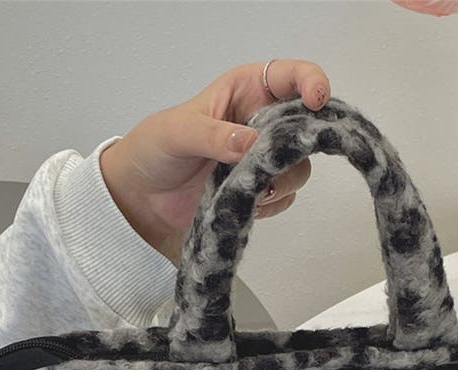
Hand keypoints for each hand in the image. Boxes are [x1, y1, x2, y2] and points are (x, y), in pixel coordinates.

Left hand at [98, 60, 331, 262]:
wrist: (142, 198)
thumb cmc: (155, 149)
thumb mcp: (177, 132)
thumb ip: (213, 135)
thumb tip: (250, 143)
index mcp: (246, 90)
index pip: (292, 76)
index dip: (311, 84)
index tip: (315, 101)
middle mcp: (262, 122)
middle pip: (306, 127)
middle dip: (296, 145)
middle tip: (270, 162)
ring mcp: (263, 158)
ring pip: (299, 167)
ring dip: (280, 180)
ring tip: (246, 187)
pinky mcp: (260, 190)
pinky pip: (284, 197)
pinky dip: (269, 204)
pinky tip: (242, 204)